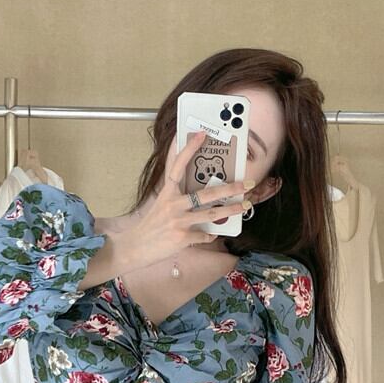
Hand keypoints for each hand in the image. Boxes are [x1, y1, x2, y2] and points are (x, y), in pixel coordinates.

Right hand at [121, 130, 252, 261]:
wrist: (136, 248)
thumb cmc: (152, 226)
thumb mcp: (162, 206)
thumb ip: (179, 198)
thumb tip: (200, 195)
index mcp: (167, 193)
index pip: (178, 166)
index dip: (189, 149)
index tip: (202, 134)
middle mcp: (172, 205)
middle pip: (206, 193)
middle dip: (230, 188)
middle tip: (247, 183)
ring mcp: (178, 221)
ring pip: (211, 214)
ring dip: (231, 210)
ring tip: (245, 206)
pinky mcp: (181, 237)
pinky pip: (204, 235)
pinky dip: (211, 235)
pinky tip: (213, 234)